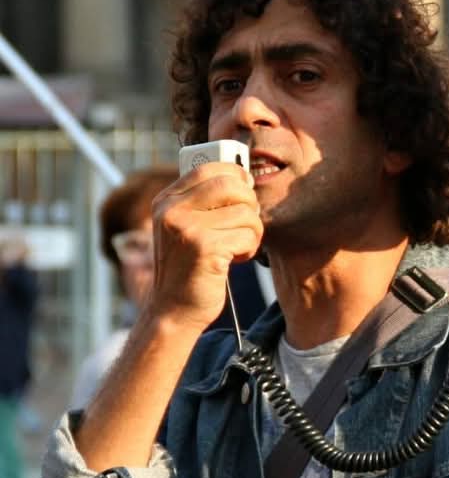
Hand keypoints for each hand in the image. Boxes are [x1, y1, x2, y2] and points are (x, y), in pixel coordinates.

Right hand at [148, 161, 261, 331]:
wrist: (173, 310)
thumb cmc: (188, 268)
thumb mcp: (184, 228)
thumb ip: (202, 202)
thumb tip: (241, 176)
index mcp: (166, 200)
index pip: (209, 168)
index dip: (236, 176)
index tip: (245, 193)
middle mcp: (172, 210)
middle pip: (231, 184)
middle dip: (249, 204)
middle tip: (246, 224)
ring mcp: (187, 228)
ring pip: (245, 212)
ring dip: (252, 232)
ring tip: (238, 247)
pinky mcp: (205, 248)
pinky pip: (247, 235)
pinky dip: (249, 248)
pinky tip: (234, 260)